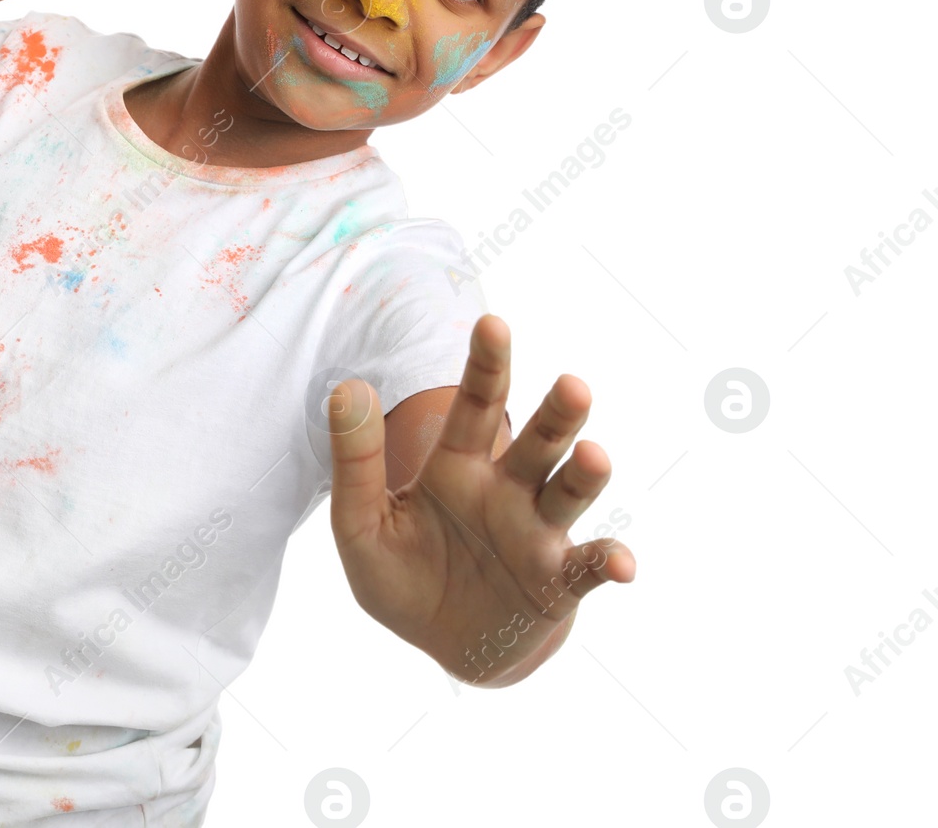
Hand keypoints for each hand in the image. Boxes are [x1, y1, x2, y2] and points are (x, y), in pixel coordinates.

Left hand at [326, 314, 635, 686]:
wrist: (441, 647)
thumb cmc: (403, 579)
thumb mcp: (360, 525)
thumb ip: (354, 462)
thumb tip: (347, 386)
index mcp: (460, 467)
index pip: (475, 405)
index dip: (486, 365)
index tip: (492, 321)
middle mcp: (509, 490)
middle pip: (538, 442)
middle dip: (557, 415)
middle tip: (571, 386)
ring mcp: (539, 535)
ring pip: (568, 494)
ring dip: (585, 476)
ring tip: (591, 456)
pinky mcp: (557, 584)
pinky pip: (588, 569)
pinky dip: (609, 562)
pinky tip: (621, 562)